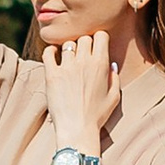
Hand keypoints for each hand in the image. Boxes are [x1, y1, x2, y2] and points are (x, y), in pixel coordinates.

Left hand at [41, 29, 116, 149]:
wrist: (77, 129)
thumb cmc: (97, 116)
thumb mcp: (114, 97)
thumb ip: (115, 77)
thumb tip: (111, 64)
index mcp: (101, 64)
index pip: (101, 35)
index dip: (99, 39)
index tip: (96, 47)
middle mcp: (84, 62)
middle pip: (84, 38)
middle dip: (84, 44)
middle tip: (82, 56)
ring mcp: (67, 67)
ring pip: (68, 44)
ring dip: (69, 49)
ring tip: (69, 60)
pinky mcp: (52, 75)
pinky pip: (49, 53)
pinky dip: (51, 51)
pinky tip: (54, 56)